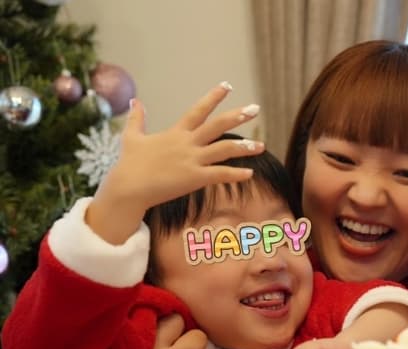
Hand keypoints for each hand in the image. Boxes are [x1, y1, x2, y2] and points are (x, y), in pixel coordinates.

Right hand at [87, 83, 263, 244]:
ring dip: (245, 147)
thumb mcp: (131, 137)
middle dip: (238, 116)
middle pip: (218, 125)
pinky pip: (220, 175)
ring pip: (224, 150)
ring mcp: (192, 160)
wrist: (128, 187)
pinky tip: (250, 173)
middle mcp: (187, 143)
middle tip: (255, 109)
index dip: (213, 97)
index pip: (198, 110)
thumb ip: (137, 118)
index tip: (228, 85)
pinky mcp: (194, 178)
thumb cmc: (129, 164)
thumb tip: (136, 102)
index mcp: (176, 133)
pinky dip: (236, 174)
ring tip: (262, 145)